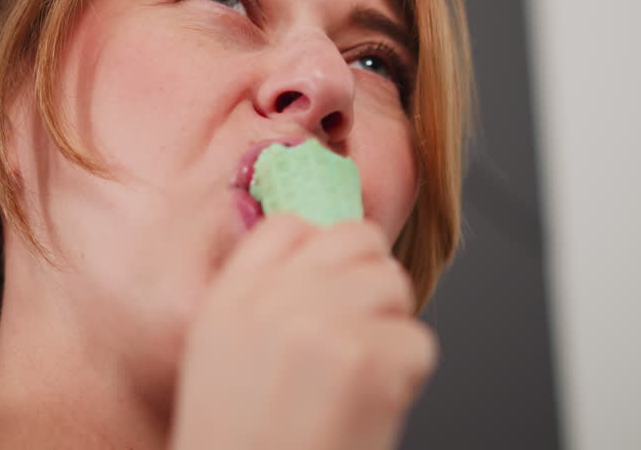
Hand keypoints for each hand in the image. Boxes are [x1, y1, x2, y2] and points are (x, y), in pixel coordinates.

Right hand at [169, 214, 437, 449]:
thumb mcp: (222, 362)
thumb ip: (266, 304)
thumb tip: (330, 265)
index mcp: (229, 302)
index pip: (291, 226)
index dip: (325, 256)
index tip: (333, 295)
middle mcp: (269, 301)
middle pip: (356, 241)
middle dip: (370, 289)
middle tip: (354, 349)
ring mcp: (317, 322)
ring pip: (394, 284)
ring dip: (391, 334)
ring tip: (357, 387)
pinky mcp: (364, 356)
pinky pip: (418, 341)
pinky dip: (407, 381)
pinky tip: (368, 414)